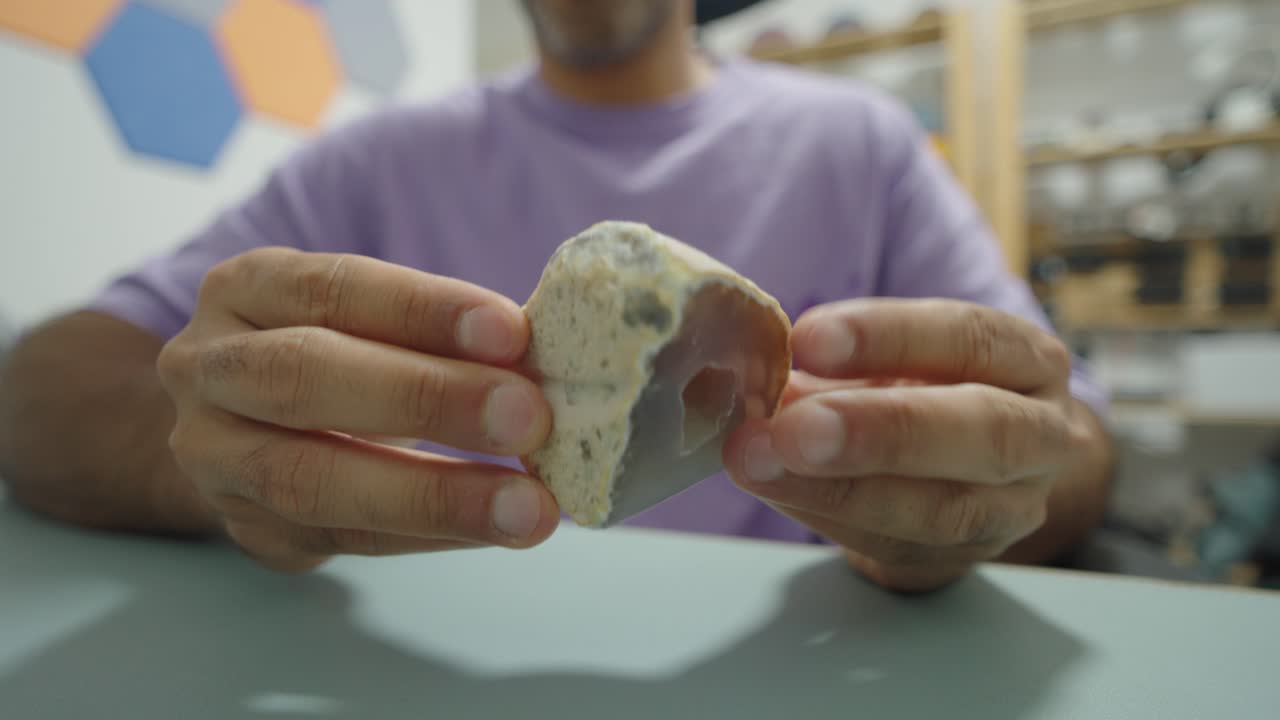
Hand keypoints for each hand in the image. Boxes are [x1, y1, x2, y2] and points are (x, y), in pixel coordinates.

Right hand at [156, 248, 558, 571]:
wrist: (236, 429)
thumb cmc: (334, 353)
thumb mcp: (365, 321)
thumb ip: (433, 336)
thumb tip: (544, 362)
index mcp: (247, 289)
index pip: (334, 288)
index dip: (424, 310)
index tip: (514, 333)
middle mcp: (209, 367)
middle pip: (305, 376)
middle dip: (427, 398)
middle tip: (530, 419)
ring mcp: (213, 456)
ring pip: (311, 477)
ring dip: (433, 494)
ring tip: (527, 507)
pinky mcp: (248, 530)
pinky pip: (344, 538)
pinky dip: (429, 534)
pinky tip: (493, 528)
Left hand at [724, 299, 1087, 591]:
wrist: (975, 470)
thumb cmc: (925, 390)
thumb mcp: (897, 358)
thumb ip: (841, 358)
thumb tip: (757, 364)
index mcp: (1026, 360)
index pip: (971, 337)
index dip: (889, 336)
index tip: (806, 339)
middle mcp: (1043, 434)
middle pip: (982, 432)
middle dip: (879, 430)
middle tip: (790, 427)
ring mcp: (1015, 507)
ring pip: (945, 509)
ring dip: (839, 489)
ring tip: (760, 462)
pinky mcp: (967, 561)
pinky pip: (899, 548)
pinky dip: (828, 517)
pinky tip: (776, 490)